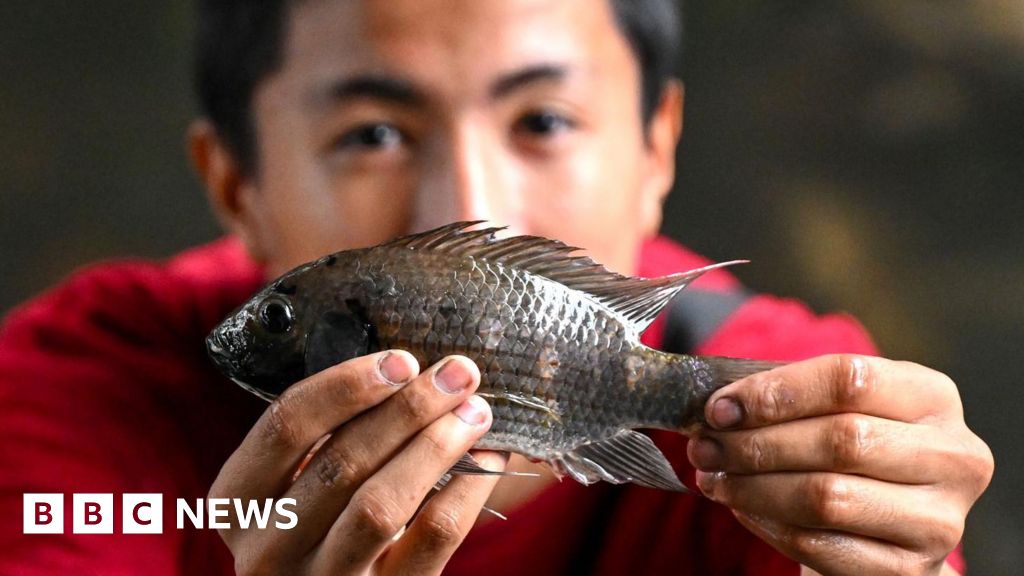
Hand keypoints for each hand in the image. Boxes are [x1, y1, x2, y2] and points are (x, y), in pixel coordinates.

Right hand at [209, 350, 504, 574]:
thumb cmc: (321, 526)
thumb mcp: (299, 484)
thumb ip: (331, 436)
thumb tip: (409, 371)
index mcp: (238, 502)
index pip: (284, 427)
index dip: (345, 386)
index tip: (400, 360)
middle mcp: (268, 549)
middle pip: (340, 461)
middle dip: (407, 408)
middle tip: (457, 374)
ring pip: (380, 504)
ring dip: (434, 446)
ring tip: (475, 411)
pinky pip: (430, 539)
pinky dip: (466, 491)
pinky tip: (490, 458)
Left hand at [687, 355, 992, 575]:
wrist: (892, 523)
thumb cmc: (855, 450)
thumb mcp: (838, 409)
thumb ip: (789, 398)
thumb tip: (718, 406)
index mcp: (932, 397)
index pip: (849, 379)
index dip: (775, 392)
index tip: (720, 407)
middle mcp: (952, 456)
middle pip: (839, 439)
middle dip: (755, 443)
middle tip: (704, 445)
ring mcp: (939, 519)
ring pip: (826, 497)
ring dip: (753, 486)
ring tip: (713, 476)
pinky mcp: (911, 570)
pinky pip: (820, 545)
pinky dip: (767, 524)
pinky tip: (741, 507)